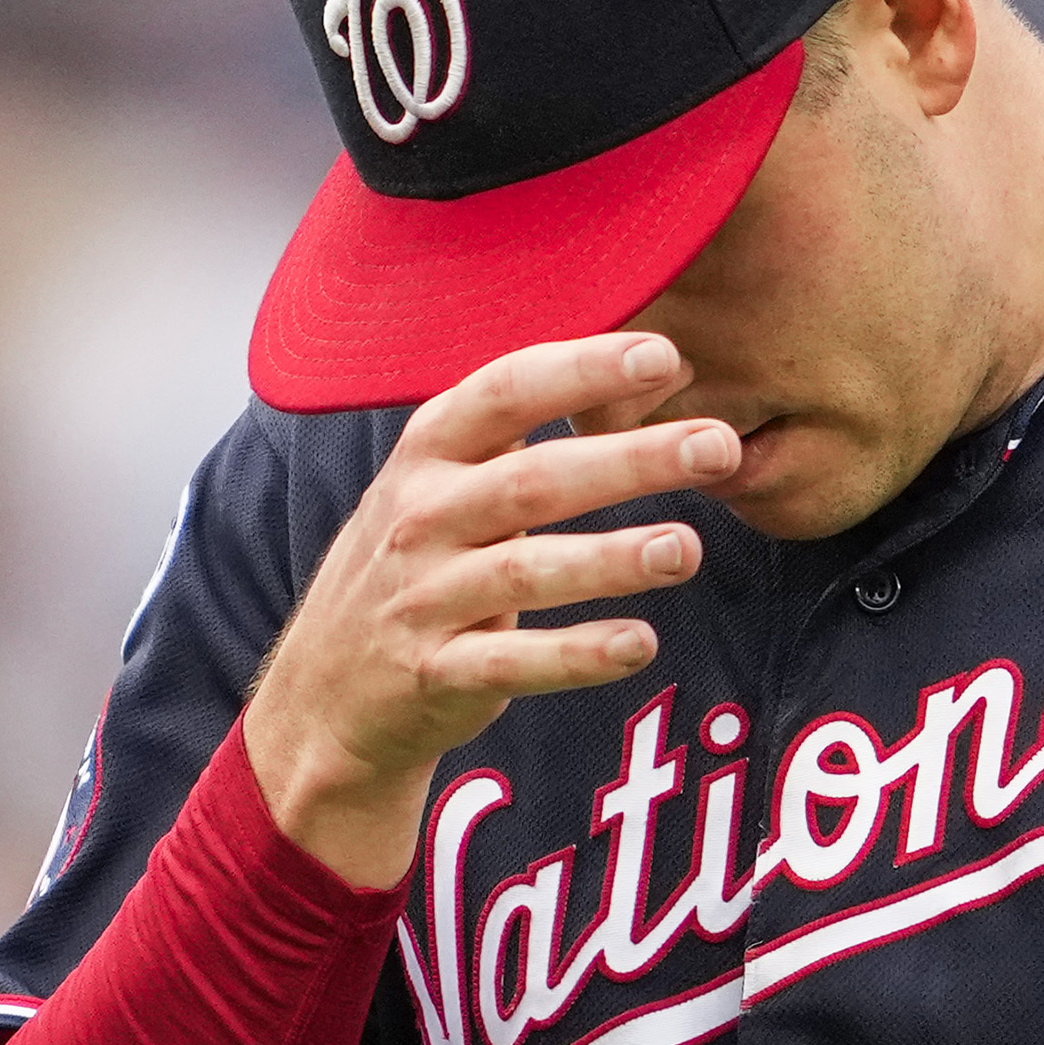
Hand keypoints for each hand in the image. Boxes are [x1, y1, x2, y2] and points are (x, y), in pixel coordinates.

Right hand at [242, 336, 738, 884]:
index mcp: (427, 453)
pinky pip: (514, 662)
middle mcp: (419, 518)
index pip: (507, 392)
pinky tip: (640, 643)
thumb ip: (527, 433)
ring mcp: (423, 598)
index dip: (583, 370)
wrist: (327, 689)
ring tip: (685, 549)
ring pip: (525, 570)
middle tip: (716, 446)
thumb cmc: (418, 563)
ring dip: (611, 558)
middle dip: (630, 459)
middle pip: (533, 478)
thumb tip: (651, 365)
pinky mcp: (436, 674)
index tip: (663, 355)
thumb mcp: (444, 482)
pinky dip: (577, 654)